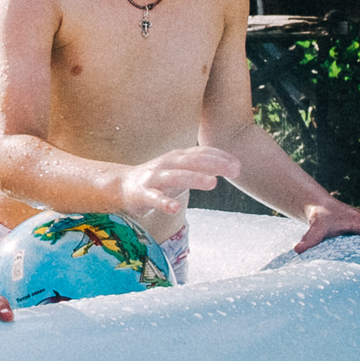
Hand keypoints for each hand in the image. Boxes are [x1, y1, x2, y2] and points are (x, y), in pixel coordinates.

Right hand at [117, 146, 240, 216]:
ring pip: (176, 177)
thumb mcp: (181, 169)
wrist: (121, 186)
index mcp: (177, 157)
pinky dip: (164, 203)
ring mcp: (154, 178)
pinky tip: (175, 208)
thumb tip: (234, 167)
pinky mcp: (142, 194)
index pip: (201, 153)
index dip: (220, 157)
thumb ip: (202, 166)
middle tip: (235, 171)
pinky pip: (154, 199)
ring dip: (194, 178)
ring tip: (213, 183)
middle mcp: (166, 164)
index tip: (238, 165)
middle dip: (215, 165)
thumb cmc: (158, 179)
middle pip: (193, 161)